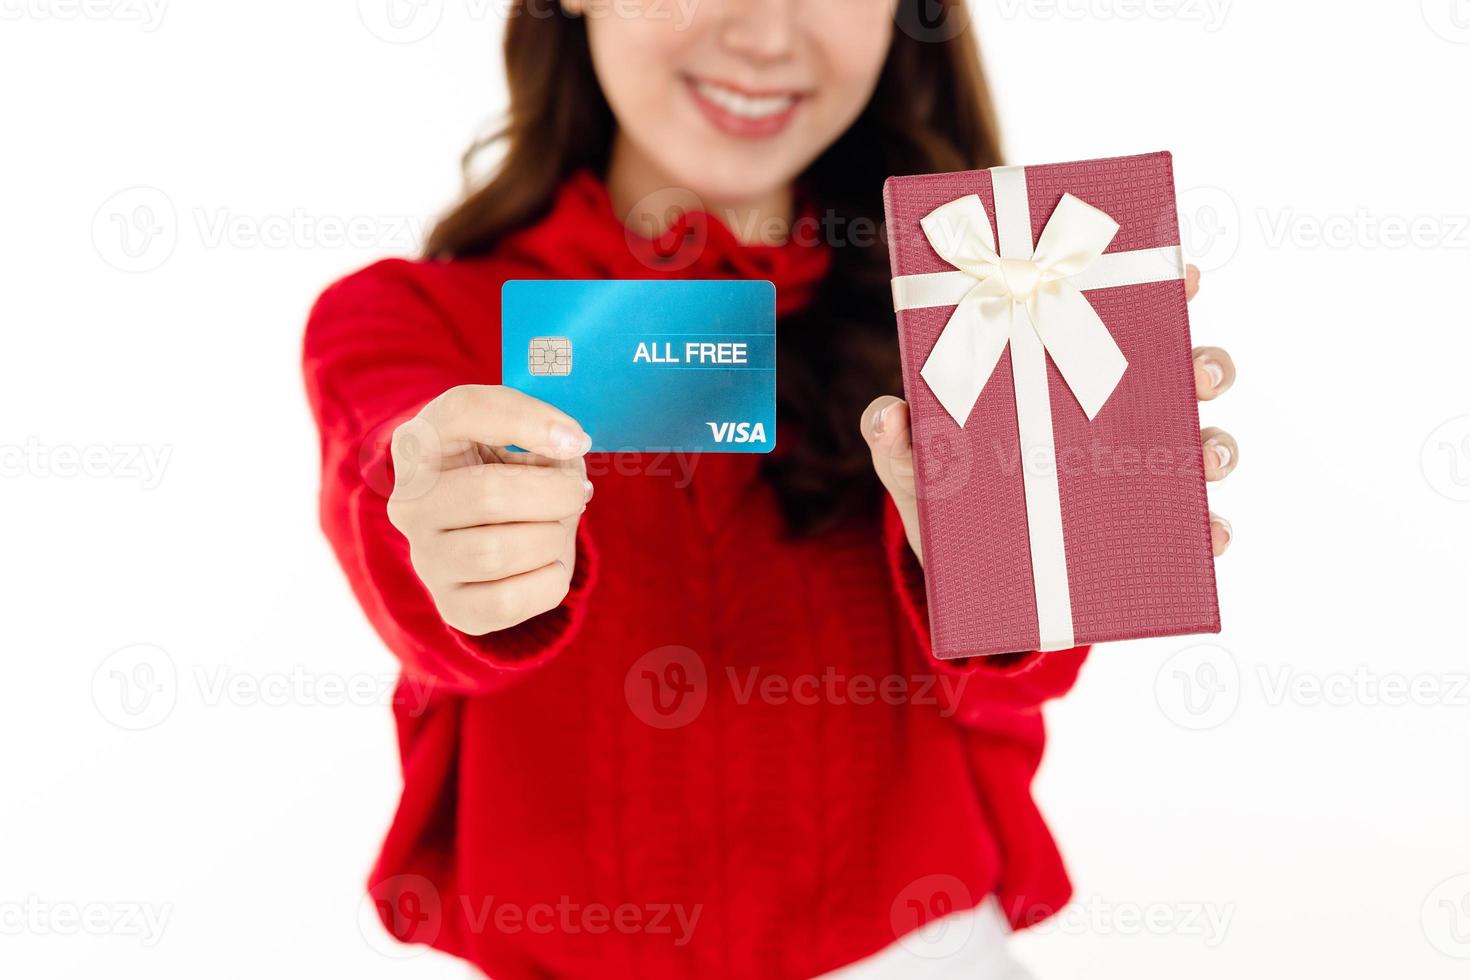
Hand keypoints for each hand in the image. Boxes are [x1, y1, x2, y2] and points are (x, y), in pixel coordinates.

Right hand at [386, 385, 592, 634]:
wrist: (503, 532)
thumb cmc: (513, 472)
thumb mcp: (524, 434)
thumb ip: (543, 427)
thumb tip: (568, 445)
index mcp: (421, 443)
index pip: (462, 411)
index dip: (527, 421)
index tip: (575, 440)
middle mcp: (409, 503)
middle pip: (487, 495)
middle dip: (553, 494)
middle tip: (575, 492)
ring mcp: (424, 559)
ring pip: (495, 552)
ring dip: (551, 538)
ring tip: (557, 528)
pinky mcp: (452, 606)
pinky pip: (507, 602)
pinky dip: (548, 582)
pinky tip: (548, 565)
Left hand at [863, 264, 1236, 565]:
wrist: (953, 573)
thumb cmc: (937, 489)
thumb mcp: (910, 457)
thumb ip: (894, 434)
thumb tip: (891, 414)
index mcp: (1061, 371)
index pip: (1121, 316)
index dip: (1159, 288)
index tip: (1180, 274)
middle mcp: (1112, 412)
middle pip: (1182, 373)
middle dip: (1204, 366)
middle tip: (1197, 375)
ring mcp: (1135, 471)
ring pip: (1201, 443)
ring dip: (1216, 445)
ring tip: (1206, 458)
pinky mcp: (1141, 530)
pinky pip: (1192, 526)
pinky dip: (1211, 528)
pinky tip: (1211, 534)